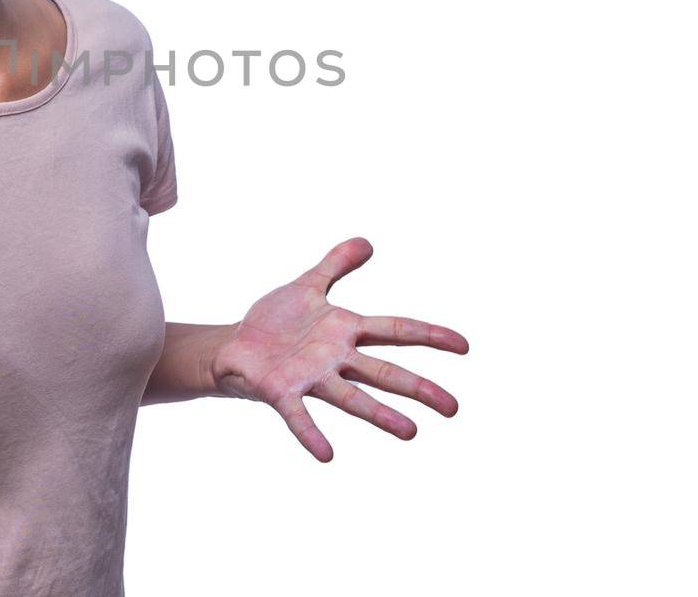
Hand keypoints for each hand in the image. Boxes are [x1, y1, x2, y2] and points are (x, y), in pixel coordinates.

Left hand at [211, 237, 468, 461]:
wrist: (233, 345)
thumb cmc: (274, 322)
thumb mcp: (306, 285)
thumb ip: (336, 265)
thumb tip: (367, 242)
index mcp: (345, 330)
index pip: (395, 330)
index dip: (430, 335)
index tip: (465, 345)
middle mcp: (336, 359)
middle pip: (384, 371)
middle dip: (419, 388)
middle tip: (454, 408)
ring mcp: (311, 378)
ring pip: (352, 398)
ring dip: (381, 415)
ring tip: (411, 432)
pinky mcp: (282, 392)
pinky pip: (299, 416)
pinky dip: (311, 434)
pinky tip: (327, 455)